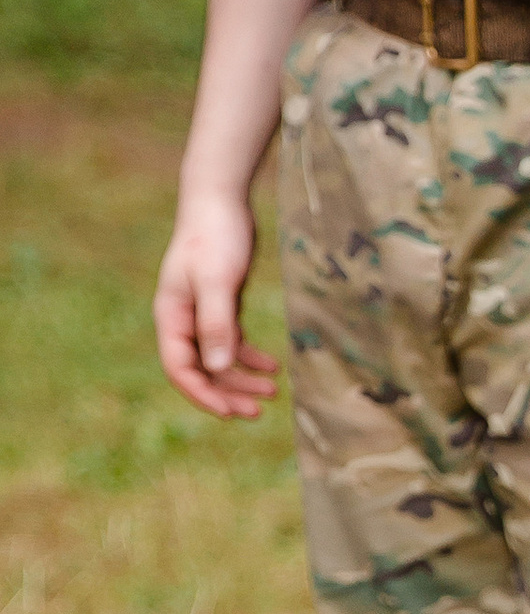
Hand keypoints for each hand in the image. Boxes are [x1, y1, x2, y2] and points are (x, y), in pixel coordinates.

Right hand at [153, 192, 280, 420]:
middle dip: (227, 393)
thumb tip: (217, 367)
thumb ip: (216, 323)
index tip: (232, 413)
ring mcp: (201, 313)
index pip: (180, 369)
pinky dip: (249, 356)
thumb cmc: (214, 236)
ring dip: (241, 378)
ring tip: (273, 392)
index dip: (203, 395)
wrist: (220, 200)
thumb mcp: (216, 281)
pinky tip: (273, 366)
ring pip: (218, 359)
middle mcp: (183, 320)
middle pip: (200, 370)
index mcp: (171, 317)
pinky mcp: (222, 304)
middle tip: (257, 412)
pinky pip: (232, 341)